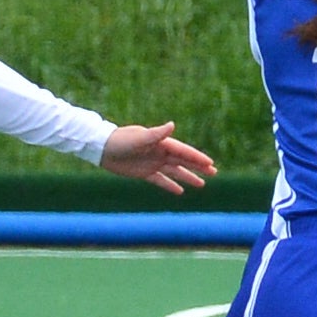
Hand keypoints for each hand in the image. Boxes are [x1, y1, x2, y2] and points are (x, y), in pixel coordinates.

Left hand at [100, 122, 216, 195]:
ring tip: (202, 184)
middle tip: (214, 172)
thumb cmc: (121, 140)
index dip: (197, 158)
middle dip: (198, 167)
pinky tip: (180, 191)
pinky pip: (161, 180)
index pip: (184, 152)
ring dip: (188, 177)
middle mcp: (160, 153)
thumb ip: (157, 134)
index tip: (210, 163)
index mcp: (161, 144)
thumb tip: (172, 125)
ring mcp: (153, 163)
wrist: (102, 148)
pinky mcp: (144, 173)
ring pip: (175, 172)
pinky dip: (170, 185)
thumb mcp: (139, 138)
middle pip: (183, 162)